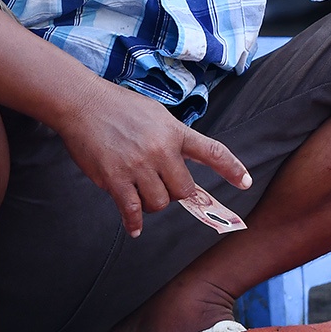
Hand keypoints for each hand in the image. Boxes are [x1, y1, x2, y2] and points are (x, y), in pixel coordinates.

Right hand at [55, 81, 251, 236]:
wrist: (84, 104)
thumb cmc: (120, 107)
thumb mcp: (158, 115)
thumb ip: (174, 138)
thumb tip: (183, 161)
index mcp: (176, 133)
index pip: (213, 152)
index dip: (232, 169)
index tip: (246, 183)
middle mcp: (161, 151)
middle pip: (183, 191)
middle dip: (176, 193)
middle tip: (161, 184)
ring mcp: (138, 166)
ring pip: (159, 203)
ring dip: (153, 203)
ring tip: (142, 191)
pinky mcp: (115, 179)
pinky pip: (131, 210)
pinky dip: (133, 222)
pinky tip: (134, 227)